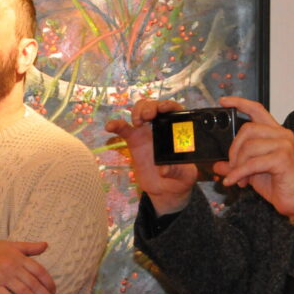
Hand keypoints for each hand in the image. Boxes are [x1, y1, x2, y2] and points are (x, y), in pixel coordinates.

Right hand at [0, 241, 56, 293]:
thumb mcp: (9, 245)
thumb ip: (28, 247)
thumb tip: (46, 245)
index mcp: (18, 257)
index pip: (39, 271)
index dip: (48, 282)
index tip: (54, 292)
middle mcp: (12, 267)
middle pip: (34, 284)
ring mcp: (2, 277)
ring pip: (24, 293)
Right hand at [104, 99, 198, 214]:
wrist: (165, 188)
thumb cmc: (180, 177)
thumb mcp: (184, 176)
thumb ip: (177, 170)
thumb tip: (163, 169)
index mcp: (177, 130)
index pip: (174, 110)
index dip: (168, 105)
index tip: (163, 109)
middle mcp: (162, 126)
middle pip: (154, 106)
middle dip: (150, 107)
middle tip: (148, 117)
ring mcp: (147, 132)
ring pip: (140, 111)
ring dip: (137, 111)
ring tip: (137, 123)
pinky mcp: (134, 140)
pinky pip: (123, 129)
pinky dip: (115, 125)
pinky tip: (109, 127)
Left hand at [213, 96, 293, 220]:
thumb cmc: (280, 185)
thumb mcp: (252, 172)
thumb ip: (236, 165)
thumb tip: (217, 164)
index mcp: (276, 133)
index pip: (257, 110)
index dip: (240, 103)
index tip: (224, 102)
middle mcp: (282, 135)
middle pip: (247, 129)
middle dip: (234, 150)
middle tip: (232, 167)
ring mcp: (284, 145)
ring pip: (249, 146)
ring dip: (238, 165)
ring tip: (239, 179)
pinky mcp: (283, 159)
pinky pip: (252, 163)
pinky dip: (240, 173)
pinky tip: (236, 182)